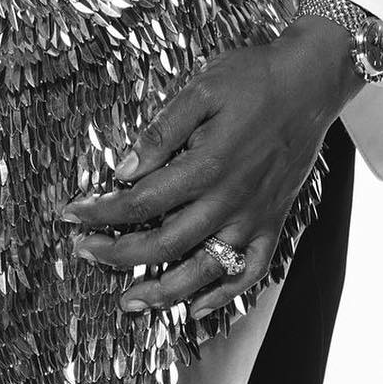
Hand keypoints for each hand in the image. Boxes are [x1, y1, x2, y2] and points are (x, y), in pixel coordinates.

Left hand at [61, 19, 358, 318]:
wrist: (311, 81)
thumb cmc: (254, 77)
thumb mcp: (202, 89)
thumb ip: (162, 132)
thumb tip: (124, 169)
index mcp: (206, 165)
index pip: (140, 202)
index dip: (101, 213)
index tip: (71, 216)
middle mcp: (229, 200)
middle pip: (162, 243)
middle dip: (116, 254)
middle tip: (83, 252)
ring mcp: (254, 217)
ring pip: (201, 271)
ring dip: (162, 292)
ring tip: (128, 301)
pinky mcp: (274, 222)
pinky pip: (249, 272)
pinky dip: (223, 296)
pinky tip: (197, 307)